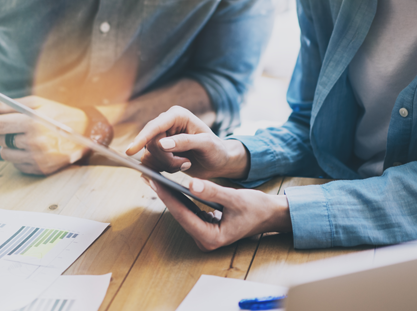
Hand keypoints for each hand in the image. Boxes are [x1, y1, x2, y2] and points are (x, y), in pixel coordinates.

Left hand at [0, 96, 88, 174]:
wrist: (87, 132)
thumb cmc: (59, 114)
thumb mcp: (38, 104)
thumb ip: (10, 106)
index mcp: (32, 122)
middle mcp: (34, 142)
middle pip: (1, 140)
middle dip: (2, 133)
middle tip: (11, 127)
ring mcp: (39, 158)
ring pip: (6, 154)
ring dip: (9, 146)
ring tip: (23, 138)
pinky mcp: (42, 169)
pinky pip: (17, 165)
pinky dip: (19, 156)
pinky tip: (31, 148)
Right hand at [126, 106, 248, 179]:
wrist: (218, 162)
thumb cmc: (216, 150)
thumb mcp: (206, 144)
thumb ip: (185, 142)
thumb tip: (162, 143)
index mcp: (177, 115)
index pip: (154, 126)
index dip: (142, 138)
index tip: (131, 151)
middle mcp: (166, 124)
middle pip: (150, 143)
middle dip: (166, 158)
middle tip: (185, 163)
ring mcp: (161, 138)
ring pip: (149, 155)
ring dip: (166, 164)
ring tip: (185, 163)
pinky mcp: (159, 151)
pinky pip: (150, 162)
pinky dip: (163, 169)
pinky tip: (178, 166)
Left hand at [142, 177, 291, 250]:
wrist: (269, 215)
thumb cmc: (255, 208)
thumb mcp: (234, 198)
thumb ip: (212, 192)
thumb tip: (191, 184)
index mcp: (212, 237)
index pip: (183, 214)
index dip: (167, 197)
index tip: (154, 181)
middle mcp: (205, 241)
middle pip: (179, 214)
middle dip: (164, 195)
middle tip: (147, 175)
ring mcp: (204, 236)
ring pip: (182, 213)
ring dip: (169, 196)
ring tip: (154, 178)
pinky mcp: (205, 228)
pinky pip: (188, 212)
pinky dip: (180, 199)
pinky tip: (169, 186)